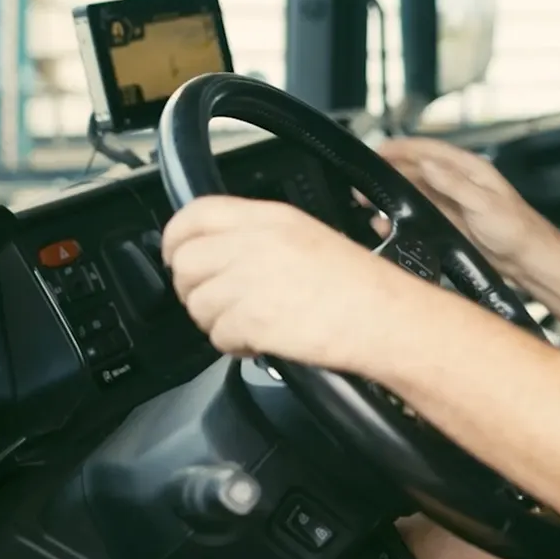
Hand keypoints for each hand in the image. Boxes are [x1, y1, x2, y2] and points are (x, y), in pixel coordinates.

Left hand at [161, 195, 420, 372]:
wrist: (383, 316)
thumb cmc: (359, 285)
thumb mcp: (307, 237)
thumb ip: (259, 238)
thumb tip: (221, 254)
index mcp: (268, 217)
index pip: (195, 213)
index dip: (175, 238)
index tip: (176, 255)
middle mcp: (254, 243)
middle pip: (185, 262)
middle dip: (193, 288)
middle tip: (215, 301)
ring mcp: (250, 281)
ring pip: (197, 303)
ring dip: (214, 320)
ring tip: (246, 324)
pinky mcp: (251, 318)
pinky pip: (218, 335)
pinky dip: (233, 345)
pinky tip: (259, 341)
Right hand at [376, 137, 556, 281]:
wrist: (527, 259)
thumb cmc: (517, 228)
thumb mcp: (484, 202)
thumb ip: (454, 183)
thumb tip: (428, 165)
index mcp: (469, 170)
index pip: (429, 150)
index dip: (402, 147)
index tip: (379, 149)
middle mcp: (458, 184)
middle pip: (416, 171)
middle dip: (389, 172)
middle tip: (365, 180)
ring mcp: (452, 204)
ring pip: (414, 194)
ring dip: (392, 195)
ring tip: (369, 201)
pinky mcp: (449, 224)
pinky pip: (419, 216)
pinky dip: (401, 217)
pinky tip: (388, 224)